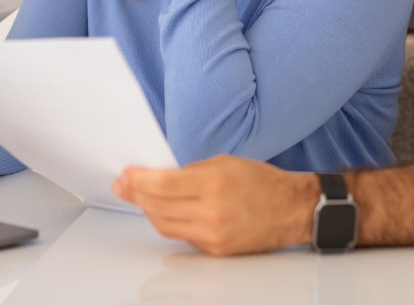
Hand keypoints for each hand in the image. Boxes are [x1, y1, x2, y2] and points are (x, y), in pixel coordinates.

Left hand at [112, 155, 316, 255]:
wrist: (290, 210)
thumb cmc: (261, 182)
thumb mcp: (224, 162)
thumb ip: (190, 171)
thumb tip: (158, 178)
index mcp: (214, 184)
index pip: (163, 185)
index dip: (139, 181)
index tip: (125, 176)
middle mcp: (212, 213)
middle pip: (158, 208)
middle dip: (136, 195)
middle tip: (123, 185)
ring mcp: (213, 235)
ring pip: (165, 226)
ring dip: (148, 211)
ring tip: (138, 197)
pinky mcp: (215, 250)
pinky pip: (182, 236)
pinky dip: (168, 222)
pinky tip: (163, 211)